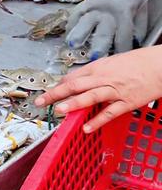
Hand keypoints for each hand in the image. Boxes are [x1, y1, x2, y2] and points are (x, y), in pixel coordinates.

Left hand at [35, 45, 161, 132]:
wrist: (161, 65)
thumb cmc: (137, 62)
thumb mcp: (111, 62)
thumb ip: (93, 72)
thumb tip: (75, 79)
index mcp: (98, 67)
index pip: (72, 76)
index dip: (58, 86)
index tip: (47, 93)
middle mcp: (104, 78)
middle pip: (75, 85)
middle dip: (56, 93)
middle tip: (40, 101)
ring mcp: (115, 91)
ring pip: (90, 97)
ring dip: (73, 104)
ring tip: (59, 110)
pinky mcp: (127, 102)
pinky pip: (109, 112)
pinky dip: (97, 120)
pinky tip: (86, 128)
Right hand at [65, 0, 157, 57]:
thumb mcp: (143, 9)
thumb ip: (139, 28)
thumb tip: (133, 46)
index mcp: (125, 11)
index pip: (123, 35)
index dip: (122, 50)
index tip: (119, 61)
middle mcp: (107, 9)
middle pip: (102, 30)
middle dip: (98, 44)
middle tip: (94, 57)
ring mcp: (93, 6)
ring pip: (83, 22)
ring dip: (77, 34)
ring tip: (71, 45)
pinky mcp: (84, 3)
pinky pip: (74, 16)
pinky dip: (70, 27)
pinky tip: (67, 37)